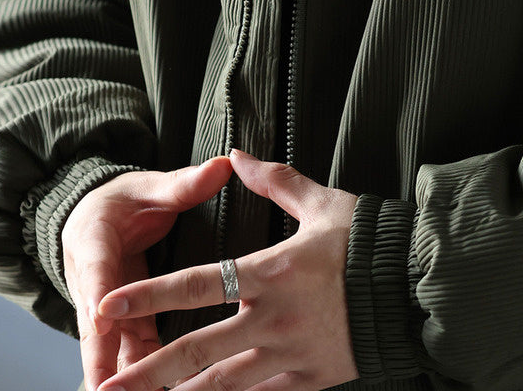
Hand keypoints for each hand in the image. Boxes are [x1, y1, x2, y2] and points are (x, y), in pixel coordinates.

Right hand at [62, 156, 233, 390]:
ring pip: (111, 346)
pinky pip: (130, 350)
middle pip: (95, 323)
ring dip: (122, 375)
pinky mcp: (122, 324)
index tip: (102, 314)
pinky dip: (140, 374)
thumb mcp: (150, 187)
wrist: (95, 218)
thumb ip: (185, 183)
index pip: (96, 266)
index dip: (98, 291)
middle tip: (106, 387)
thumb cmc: (127, 201)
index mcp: (95, 239)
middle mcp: (94, 280)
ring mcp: (105, 307)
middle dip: (100, 356)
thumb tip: (224, 165)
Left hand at [94, 148, 361, 390]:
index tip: (108, 305)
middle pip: (196, 350)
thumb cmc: (368, 240)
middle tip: (106, 388)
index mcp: (271, 272)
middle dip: (146, 372)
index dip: (149, 295)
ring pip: (223, 386)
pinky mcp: (311, 379)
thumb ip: (274, 181)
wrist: (416, 283)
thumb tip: (236, 155)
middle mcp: (273, 319)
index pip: (196, 285)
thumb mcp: (323, 203)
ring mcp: (291, 355)